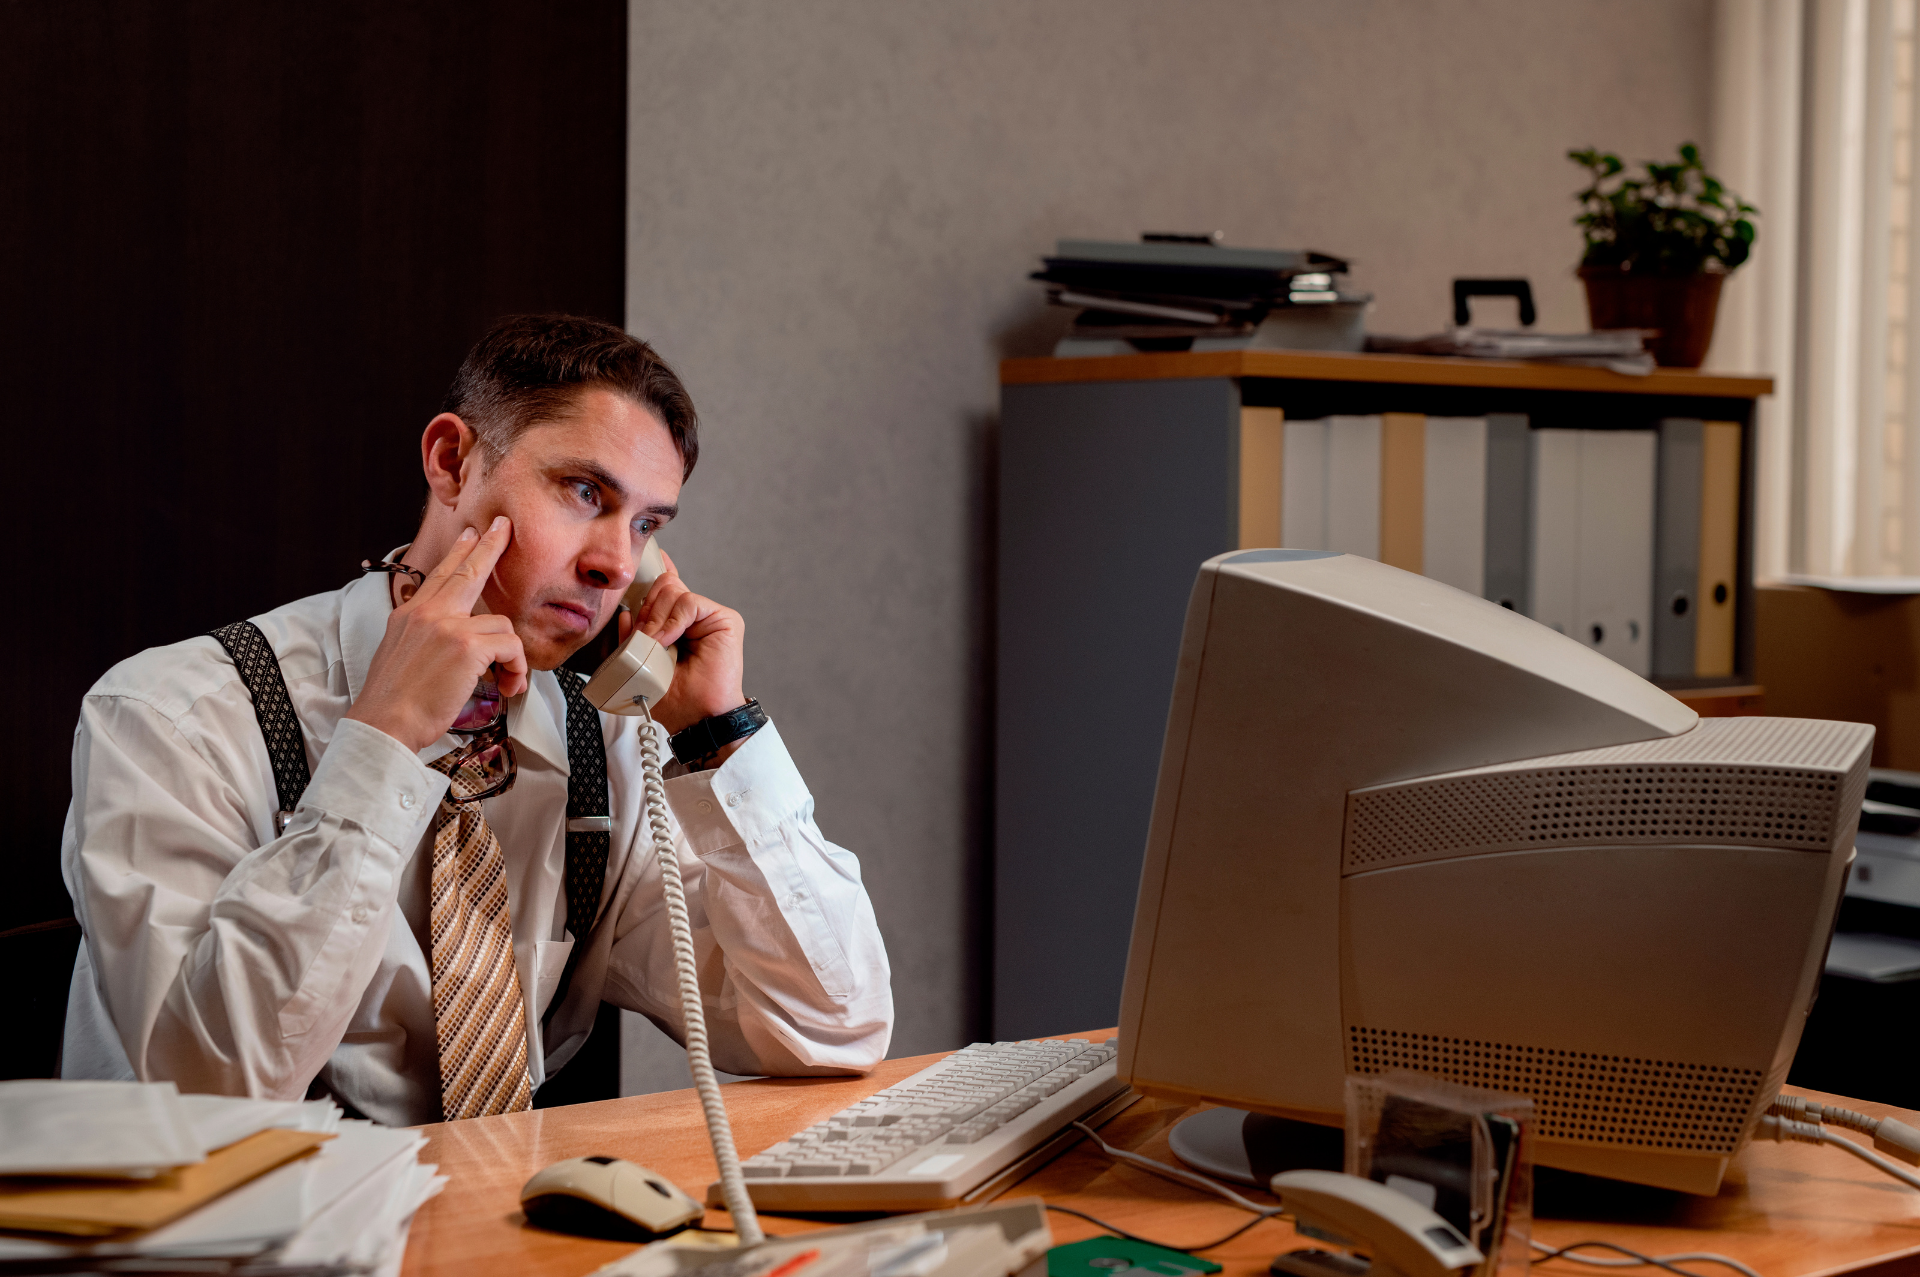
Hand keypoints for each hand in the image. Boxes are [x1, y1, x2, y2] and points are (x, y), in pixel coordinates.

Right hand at [346, 517, 529, 751]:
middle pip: (467, 570)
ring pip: (500, 624)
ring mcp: (448, 627)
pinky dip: (516, 668)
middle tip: (503, 528)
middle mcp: (428, 614)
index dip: (458, 553)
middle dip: (489, 546)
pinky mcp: (468, 646)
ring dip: (510, 655)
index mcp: (409, 615)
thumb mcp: (400, 654)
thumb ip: (424, 636)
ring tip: (506, 679)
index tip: (471, 535)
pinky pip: (511, 646)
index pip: (438, 575)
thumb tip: (451, 638)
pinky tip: (508, 684)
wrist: (385, 722)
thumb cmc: (394, 700)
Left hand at [628, 547, 746, 737]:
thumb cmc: (674, 698)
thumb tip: (627, 615)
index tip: (656, 556)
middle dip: (646, 610)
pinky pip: (689, 602)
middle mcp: (695, 618)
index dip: (660, 572)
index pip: (668, 590)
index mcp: (677, 625)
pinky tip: (669, 639)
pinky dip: (673, 620)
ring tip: (656, 645)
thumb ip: (633, 638)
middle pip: (663, 587)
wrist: (698, 717)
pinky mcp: (725, 619)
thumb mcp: (641, 664)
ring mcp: (710, 617)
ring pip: (673, 591)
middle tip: (644, 638)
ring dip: (657, 619)